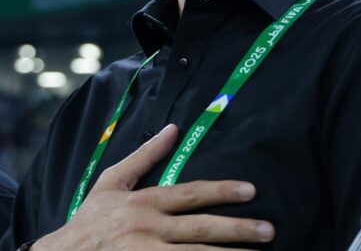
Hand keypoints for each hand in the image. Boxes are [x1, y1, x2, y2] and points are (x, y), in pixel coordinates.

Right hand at [32, 124, 274, 249]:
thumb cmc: (91, 218)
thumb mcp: (112, 181)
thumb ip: (144, 156)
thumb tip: (172, 130)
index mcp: (143, 203)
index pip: (189, 195)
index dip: (221, 191)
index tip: (250, 191)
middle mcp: (148, 229)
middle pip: (200, 229)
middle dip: (238, 229)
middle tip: (269, 230)